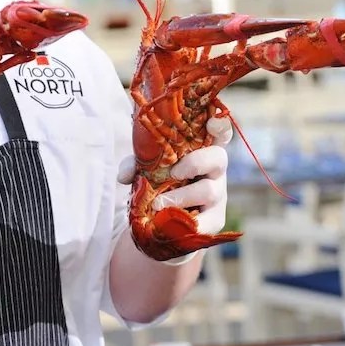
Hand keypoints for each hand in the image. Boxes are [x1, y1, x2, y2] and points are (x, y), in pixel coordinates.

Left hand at [118, 116, 231, 263]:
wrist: (159, 221)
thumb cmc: (159, 184)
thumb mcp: (146, 169)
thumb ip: (135, 165)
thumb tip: (124, 175)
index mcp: (201, 150)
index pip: (220, 132)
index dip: (220, 125)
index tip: (211, 123)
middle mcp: (214, 170)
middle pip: (219, 158)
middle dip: (195, 163)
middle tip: (173, 173)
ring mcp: (218, 195)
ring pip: (208, 191)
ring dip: (180, 196)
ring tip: (157, 203)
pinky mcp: (215, 220)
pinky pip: (206, 222)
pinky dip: (185, 221)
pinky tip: (168, 221)